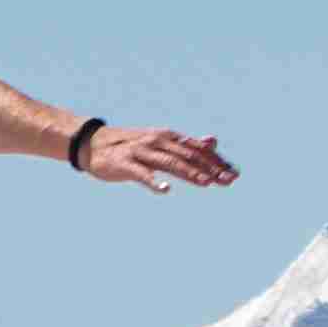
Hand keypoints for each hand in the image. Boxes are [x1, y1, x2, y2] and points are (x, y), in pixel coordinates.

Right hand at [78, 123, 238, 193]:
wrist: (93, 143)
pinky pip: (141, 174)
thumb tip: (213, 141)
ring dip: (189, 173)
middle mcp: (157, 141)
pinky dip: (153, 181)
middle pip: (188, 156)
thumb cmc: (132, 146)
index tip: (234, 173)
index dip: (217, 161)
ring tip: (206, 183)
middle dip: (210, 168)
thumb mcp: (161, 142)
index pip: (198, 149)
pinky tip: (165, 189)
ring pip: (169, 163)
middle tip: (229, 180)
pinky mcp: (124, 164)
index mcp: (168, 137)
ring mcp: (141, 152)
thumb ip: (187, 145)